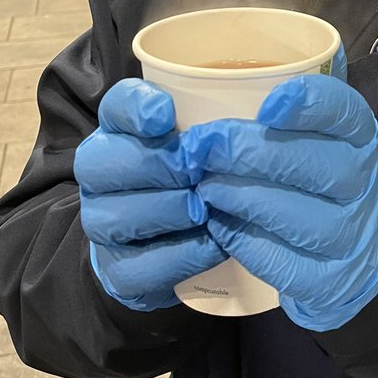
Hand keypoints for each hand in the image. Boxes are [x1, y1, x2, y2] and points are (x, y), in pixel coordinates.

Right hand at [74, 79, 226, 310]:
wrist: (175, 242)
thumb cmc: (202, 176)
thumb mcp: (213, 141)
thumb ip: (224, 121)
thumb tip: (277, 106)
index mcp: (121, 131)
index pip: (115, 106)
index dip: (135, 107)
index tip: (165, 114)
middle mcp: (100, 174)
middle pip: (102, 161)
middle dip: (155, 165)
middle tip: (196, 171)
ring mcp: (101, 224)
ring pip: (112, 216)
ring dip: (165, 211)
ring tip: (205, 210)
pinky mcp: (117, 271)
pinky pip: (135, 267)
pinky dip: (179, 256)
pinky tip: (213, 245)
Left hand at [198, 74, 377, 332]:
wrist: (357, 252)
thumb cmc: (321, 175)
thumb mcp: (322, 133)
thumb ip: (292, 102)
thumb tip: (237, 68)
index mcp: (361, 137)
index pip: (345, 113)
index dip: (310, 104)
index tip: (267, 104)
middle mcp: (365, 185)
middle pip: (315, 165)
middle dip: (251, 153)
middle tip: (203, 146)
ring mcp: (352, 237)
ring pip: (298, 217)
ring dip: (243, 198)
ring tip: (206, 186)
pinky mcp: (330, 282)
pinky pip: (285, 263)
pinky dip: (246, 242)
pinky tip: (220, 223)